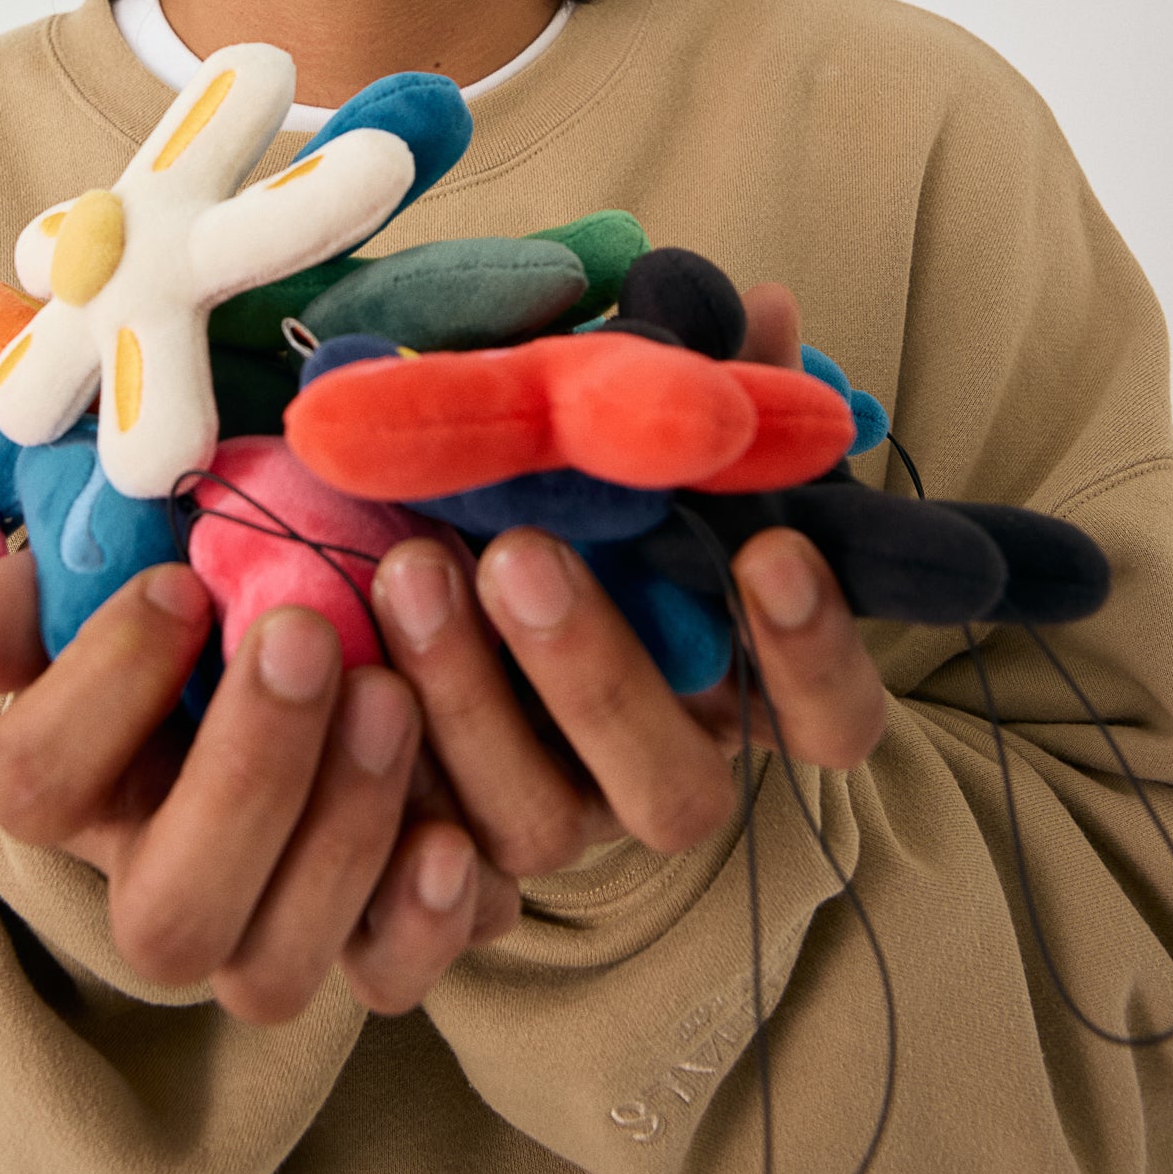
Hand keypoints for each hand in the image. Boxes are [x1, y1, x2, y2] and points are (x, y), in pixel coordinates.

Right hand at [0, 556, 519, 1024]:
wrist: (362, 607)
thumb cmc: (231, 571)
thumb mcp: (136, 553)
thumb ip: (43, 585)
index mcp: (80, 783)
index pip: (35, 786)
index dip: (105, 686)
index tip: (184, 578)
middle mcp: (161, 880)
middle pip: (166, 920)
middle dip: (242, 776)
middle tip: (306, 634)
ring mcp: (270, 930)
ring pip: (272, 972)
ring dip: (338, 834)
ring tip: (391, 695)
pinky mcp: (379, 942)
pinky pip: (390, 984)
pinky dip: (422, 924)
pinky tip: (454, 839)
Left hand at [368, 285, 888, 876]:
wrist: (355, 527)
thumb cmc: (511, 463)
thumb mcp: (581, 410)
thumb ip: (677, 375)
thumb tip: (761, 308)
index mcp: (717, 674)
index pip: (824, 717)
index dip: (813, 652)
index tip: (769, 547)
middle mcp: (642, 762)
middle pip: (671, 790)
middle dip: (599, 673)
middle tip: (522, 553)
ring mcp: (539, 812)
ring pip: (536, 824)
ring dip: (472, 699)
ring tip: (410, 566)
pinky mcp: (427, 841)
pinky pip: (420, 866)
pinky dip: (388, 798)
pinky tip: (348, 690)